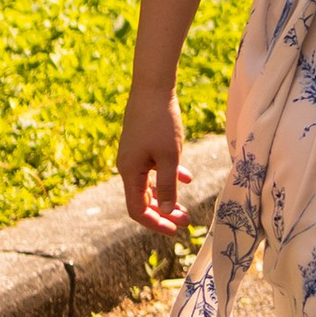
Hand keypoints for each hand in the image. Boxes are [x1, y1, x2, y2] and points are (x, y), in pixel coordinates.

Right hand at [118, 83, 191, 237]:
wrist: (153, 87)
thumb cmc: (161, 121)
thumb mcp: (169, 156)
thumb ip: (168, 186)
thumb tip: (166, 212)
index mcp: (130, 172)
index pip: (137, 209)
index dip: (155, 223)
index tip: (175, 230)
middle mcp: (128, 166)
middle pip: (144, 199)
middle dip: (164, 213)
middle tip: (185, 220)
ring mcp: (135, 155)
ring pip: (150, 185)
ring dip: (167, 196)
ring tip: (185, 207)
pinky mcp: (143, 144)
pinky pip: (154, 168)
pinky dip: (168, 175)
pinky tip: (187, 177)